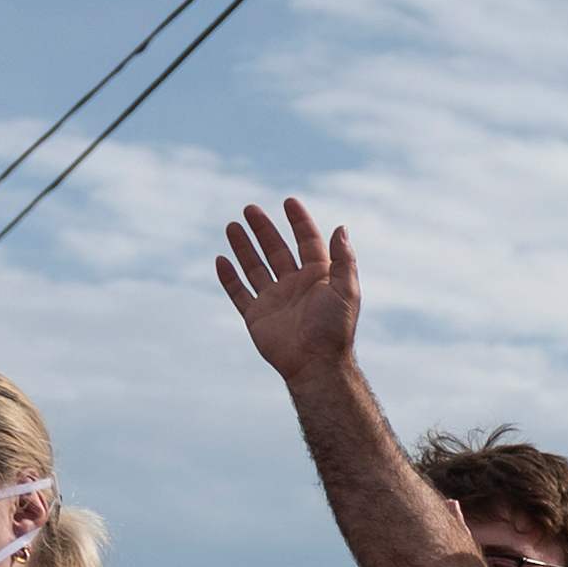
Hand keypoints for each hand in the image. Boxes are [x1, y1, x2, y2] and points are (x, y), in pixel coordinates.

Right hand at [215, 198, 363, 380]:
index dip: (299, 222)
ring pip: (255, 267)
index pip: (307, 242)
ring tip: (232, 225)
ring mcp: (274, 300)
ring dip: (243, 247)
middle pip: (276, 250)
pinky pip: (239, 293)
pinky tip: (221, 259)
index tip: (288, 202)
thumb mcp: (346, 290)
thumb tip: (341, 228)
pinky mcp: (257, 316)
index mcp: (318, 277)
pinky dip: (229, 278)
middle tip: (250, 208)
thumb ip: (344, 259)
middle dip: (264, 229)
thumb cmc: (334, 328)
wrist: (316, 364)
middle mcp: (295, 285)